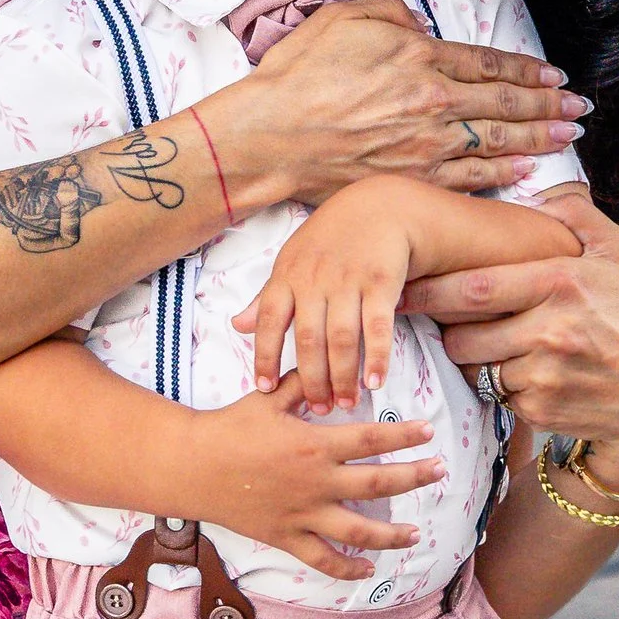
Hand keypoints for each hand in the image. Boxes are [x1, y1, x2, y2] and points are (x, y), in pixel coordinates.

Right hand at [183, 378, 444, 579]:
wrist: (190, 466)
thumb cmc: (227, 429)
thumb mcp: (266, 398)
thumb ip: (301, 384)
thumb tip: (325, 364)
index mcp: (315, 444)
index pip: (372, 437)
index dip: (404, 435)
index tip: (427, 432)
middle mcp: (316, 482)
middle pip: (379, 483)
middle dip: (415, 477)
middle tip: (440, 473)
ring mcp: (303, 514)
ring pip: (359, 531)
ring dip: (392, 534)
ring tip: (416, 533)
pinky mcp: (286, 537)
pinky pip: (323, 560)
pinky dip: (347, 569)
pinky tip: (368, 570)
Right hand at [210, 0, 583, 214]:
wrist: (270, 135)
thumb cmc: (299, 75)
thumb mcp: (344, 18)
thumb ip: (391, 14)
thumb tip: (419, 27)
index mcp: (420, 56)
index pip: (491, 63)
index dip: (529, 70)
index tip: (553, 76)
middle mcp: (434, 102)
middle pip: (507, 103)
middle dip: (550, 105)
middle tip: (579, 107)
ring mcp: (427, 146)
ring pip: (500, 142)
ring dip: (541, 138)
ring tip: (569, 136)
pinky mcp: (413, 181)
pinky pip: (472, 178)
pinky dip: (504, 174)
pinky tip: (527, 169)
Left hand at [236, 179, 413, 406]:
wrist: (379, 208)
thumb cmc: (330, 241)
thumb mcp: (291, 262)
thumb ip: (266, 298)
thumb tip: (237, 326)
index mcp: (287, 276)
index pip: (268, 321)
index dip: (263, 356)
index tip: (265, 389)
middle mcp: (315, 280)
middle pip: (308, 339)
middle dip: (311, 379)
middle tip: (317, 410)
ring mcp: (348, 281)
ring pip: (341, 339)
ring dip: (343, 376)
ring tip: (344, 403)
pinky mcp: (381, 283)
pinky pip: (378, 326)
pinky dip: (377, 357)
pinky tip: (376, 382)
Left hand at [401, 197, 618, 476]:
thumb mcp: (616, 253)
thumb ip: (577, 214)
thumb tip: (538, 188)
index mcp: (561, 283)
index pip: (476, 287)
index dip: (433, 291)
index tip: (408, 287)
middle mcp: (551, 330)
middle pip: (462, 333)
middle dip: (445, 328)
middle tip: (445, 319)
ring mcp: (544, 374)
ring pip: (474, 366)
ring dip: (473, 357)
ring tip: (494, 344)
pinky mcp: (539, 408)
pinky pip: (495, 393)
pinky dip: (499, 383)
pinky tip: (524, 372)